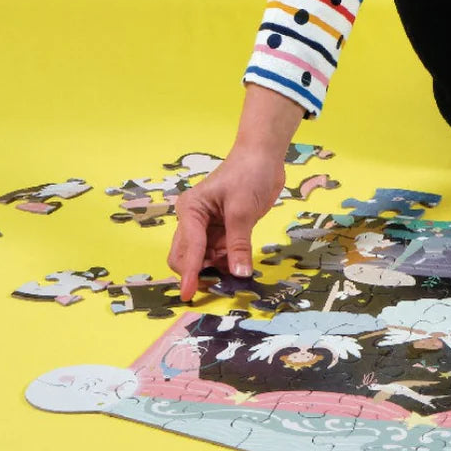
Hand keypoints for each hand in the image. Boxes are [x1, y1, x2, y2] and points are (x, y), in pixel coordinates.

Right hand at [167, 147, 285, 300]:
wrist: (264, 155)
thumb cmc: (249, 174)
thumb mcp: (243, 210)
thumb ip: (239, 244)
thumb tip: (240, 274)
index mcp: (190, 211)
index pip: (189, 248)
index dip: (189, 273)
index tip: (189, 295)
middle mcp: (193, 221)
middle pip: (186, 257)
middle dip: (199, 274)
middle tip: (219, 287)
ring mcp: (208, 227)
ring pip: (203, 259)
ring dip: (215, 271)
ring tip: (234, 279)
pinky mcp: (223, 231)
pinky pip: (219, 255)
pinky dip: (226, 264)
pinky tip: (239, 268)